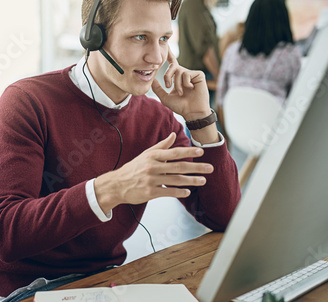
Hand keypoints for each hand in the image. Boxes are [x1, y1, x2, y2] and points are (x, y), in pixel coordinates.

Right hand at [94, 132, 213, 212]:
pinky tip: (188, 192)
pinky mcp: (150, 192)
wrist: (117, 184)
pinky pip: (168, 192)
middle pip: (178, 166)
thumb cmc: (134, 168)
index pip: (174, 152)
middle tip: (209, 168)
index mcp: (153, 156)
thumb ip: (162, 146)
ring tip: (203, 180)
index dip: (188, 151)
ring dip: (191, 181)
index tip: (201, 151)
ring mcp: (151, 180)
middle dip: (196, 167)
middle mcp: (153, 167)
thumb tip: (174, 135)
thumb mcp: (146, 154)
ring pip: (175, 180)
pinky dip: (179, 192)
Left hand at [152, 48, 210, 119]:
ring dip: (177, 84)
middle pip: (172, 67)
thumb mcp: (165, 97)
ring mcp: (191, 73)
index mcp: (177, 77)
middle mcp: (184, 73)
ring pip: (179, 71)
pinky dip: (185, 83)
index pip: (172, 63)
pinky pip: (186, 74)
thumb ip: (157, 88)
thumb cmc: (180, 106)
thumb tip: (150, 78)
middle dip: (167, 76)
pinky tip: (191, 89)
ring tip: (181, 92)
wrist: (192, 111)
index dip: (169, 54)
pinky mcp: (198, 74)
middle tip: (168, 86)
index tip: (166, 43)